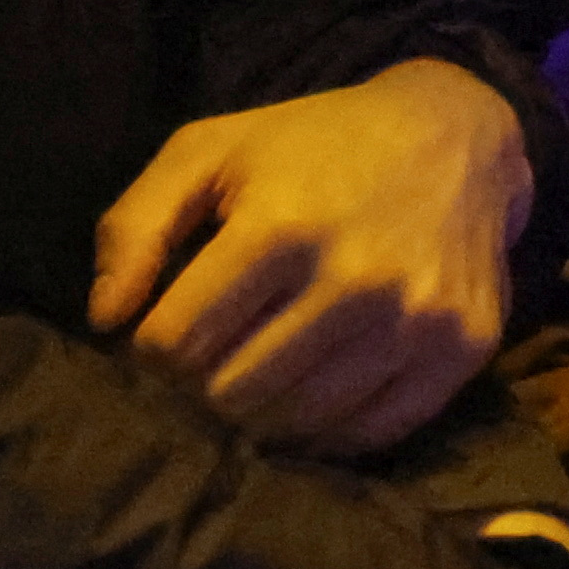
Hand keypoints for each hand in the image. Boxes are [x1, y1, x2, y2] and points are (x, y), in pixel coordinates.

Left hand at [90, 58, 528, 456]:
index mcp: (281, 223)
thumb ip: (135, 225)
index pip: (172, 342)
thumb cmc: (315, 144)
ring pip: (296, 421)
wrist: (458, 135)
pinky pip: (368, 433)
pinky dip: (327, 429)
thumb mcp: (210, 151)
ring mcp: (415, 320)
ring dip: (261, 409)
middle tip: (210, 360)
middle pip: (230, 392)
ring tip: (257, 372)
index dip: (149, 350)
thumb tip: (106, 320)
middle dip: (202, 384)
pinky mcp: (462, 350)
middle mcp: (354, 277)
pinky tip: (311, 391)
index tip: (162, 336)